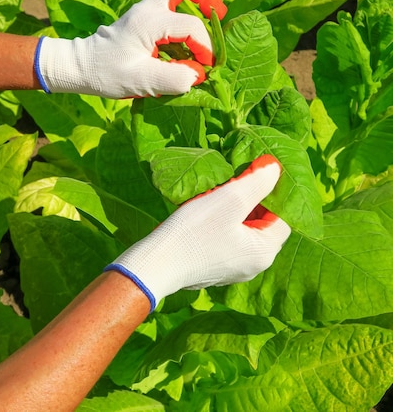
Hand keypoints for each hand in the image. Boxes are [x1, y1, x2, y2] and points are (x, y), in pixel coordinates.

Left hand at [34, 0, 225, 97]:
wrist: (82, 66)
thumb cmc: (107, 73)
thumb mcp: (140, 82)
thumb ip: (173, 78)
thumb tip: (197, 73)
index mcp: (149, 23)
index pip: (190, 26)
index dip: (205, 46)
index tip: (205, 66)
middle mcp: (148, 8)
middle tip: (220, 11)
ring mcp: (144, 6)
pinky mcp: (143, 11)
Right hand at [105, 155, 290, 309]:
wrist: (155, 265)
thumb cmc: (195, 231)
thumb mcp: (230, 199)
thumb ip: (257, 182)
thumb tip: (276, 168)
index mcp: (264, 252)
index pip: (283, 217)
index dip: (272, 193)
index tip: (255, 174)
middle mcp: (254, 265)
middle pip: (264, 224)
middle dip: (252, 200)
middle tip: (235, 180)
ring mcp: (234, 269)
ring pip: (244, 231)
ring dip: (235, 210)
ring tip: (218, 193)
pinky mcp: (215, 268)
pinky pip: (229, 240)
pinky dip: (223, 223)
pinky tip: (206, 212)